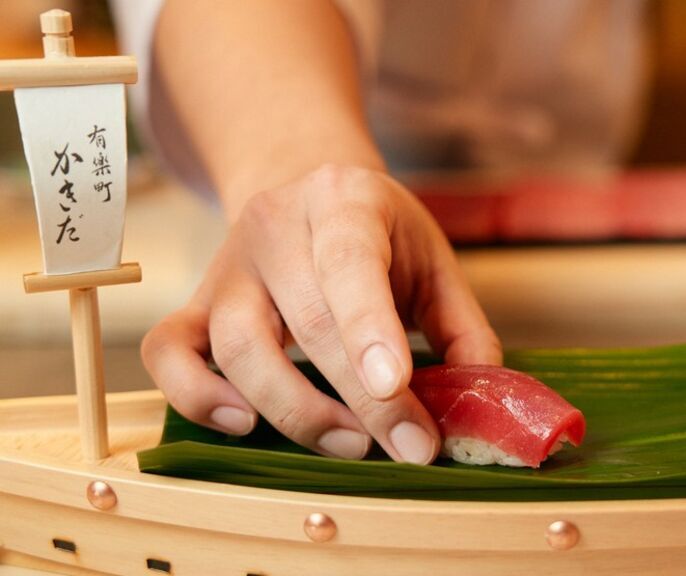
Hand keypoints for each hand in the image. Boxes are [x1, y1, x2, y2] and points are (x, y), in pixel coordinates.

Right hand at [142, 164, 501, 463]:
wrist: (307, 196)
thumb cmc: (378, 236)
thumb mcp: (430, 260)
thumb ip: (461, 327)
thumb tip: (475, 405)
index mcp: (344, 200)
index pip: (349, 261)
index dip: (370, 328)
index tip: (397, 390)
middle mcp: (274, 225)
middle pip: (304, 321)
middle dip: (359, 400)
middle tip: (407, 447)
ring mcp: (227, 265)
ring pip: (238, 345)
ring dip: (295, 409)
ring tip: (351, 443)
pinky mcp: (196, 302)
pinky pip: (169, 351)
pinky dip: (196, 396)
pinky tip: (243, 424)